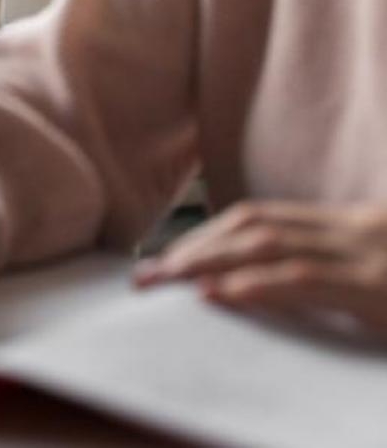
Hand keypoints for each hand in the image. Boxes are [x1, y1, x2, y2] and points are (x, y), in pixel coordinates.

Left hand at [135, 200, 386, 334]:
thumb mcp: (382, 270)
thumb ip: (337, 266)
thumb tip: (273, 280)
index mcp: (346, 224)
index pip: (261, 218)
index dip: (210, 233)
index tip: (169, 255)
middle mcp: (348, 229)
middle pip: (253, 227)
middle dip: (195, 246)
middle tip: (148, 272)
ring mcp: (361, 256)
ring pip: (268, 245)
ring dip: (210, 258)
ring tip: (167, 277)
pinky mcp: (376, 289)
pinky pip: (304, 280)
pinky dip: (256, 283)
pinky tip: (219, 292)